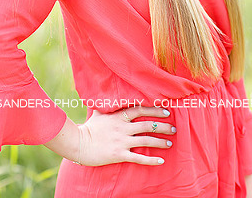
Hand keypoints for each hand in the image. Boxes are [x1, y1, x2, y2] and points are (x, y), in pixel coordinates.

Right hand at [45, 107, 174, 166]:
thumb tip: (112, 91)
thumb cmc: (89, 127)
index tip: (167, 112)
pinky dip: (151, 160)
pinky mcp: (119, 154)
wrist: (77, 144)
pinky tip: (161, 161)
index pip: (142, 109)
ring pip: (146, 141)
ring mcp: (121, 141)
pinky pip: (138, 158)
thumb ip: (110, 103)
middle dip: (163, 127)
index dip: (156, 110)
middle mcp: (123, 128)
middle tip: (174, 128)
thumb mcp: (100, 111)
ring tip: (170, 143)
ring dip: (160, 142)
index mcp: (119, 116)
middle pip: (148, 125)